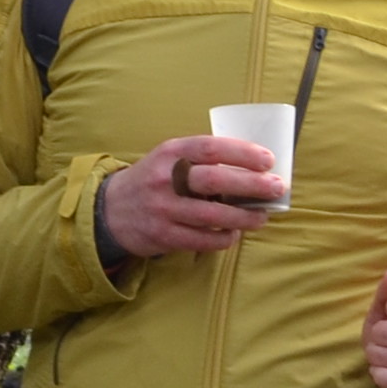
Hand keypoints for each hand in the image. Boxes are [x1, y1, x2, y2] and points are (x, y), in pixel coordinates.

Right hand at [98, 135, 282, 262]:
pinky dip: (223, 238)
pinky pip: (201, 240)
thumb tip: (251, 166)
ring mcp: (163, 209)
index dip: (242, 153)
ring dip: (243, 217)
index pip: (210, 148)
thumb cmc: (153, 180)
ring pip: (211, 216)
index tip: (268, 160)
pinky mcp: (163, 235)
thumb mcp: (169, 158)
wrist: (110, 210)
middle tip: (277, 188)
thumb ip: (201, 158)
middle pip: (214, 181)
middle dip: (251, 185)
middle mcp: (165, 179)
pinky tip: (235, 234)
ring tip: (262, 217)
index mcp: (170, 153)